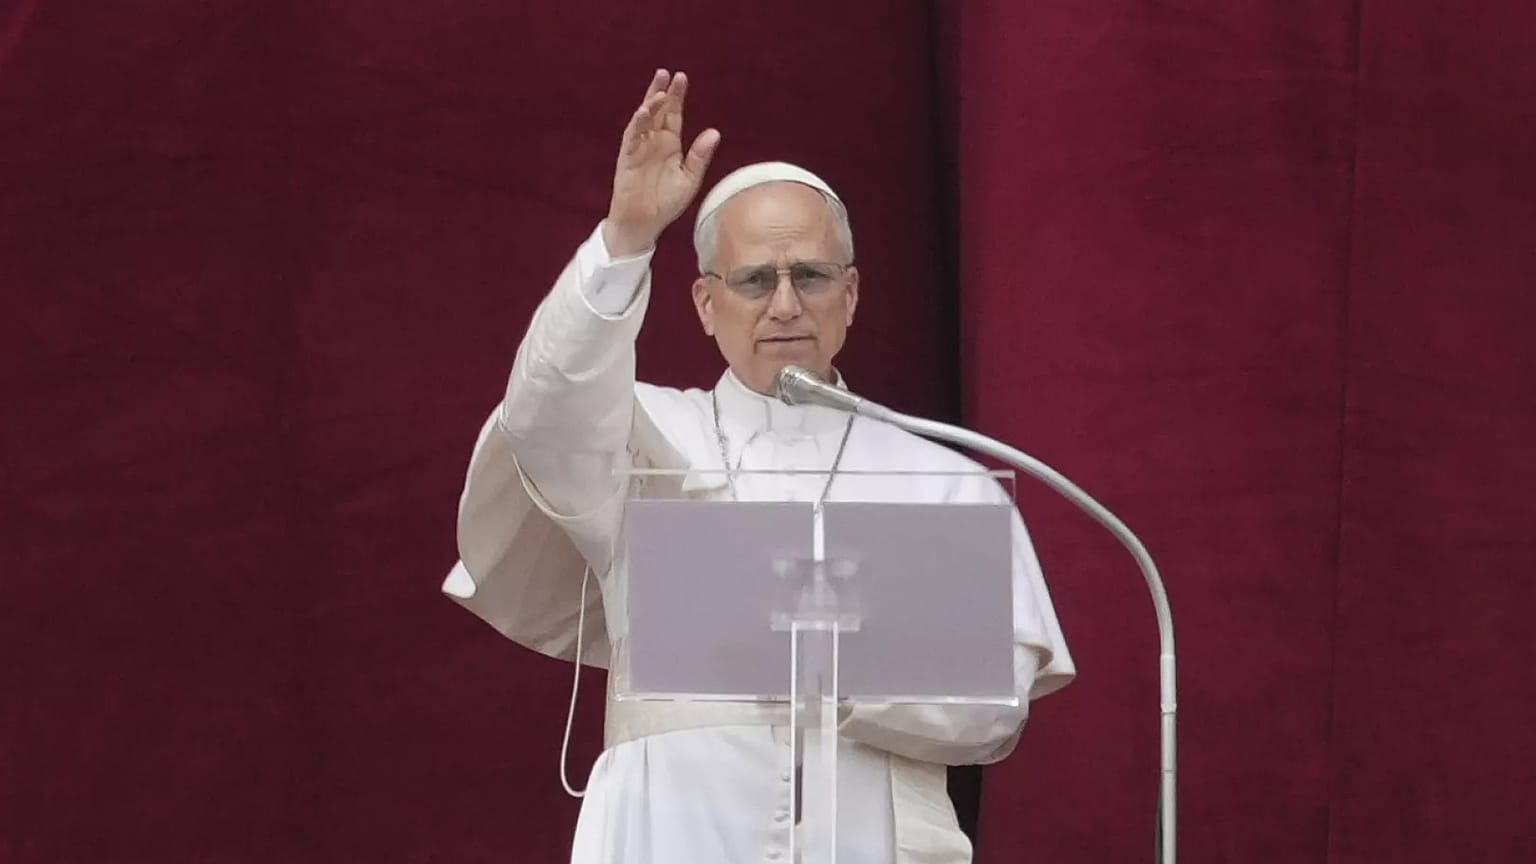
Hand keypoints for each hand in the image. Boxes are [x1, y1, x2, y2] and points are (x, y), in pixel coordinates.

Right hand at [603, 70, 720, 257]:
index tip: (681, 78)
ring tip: (659, 92)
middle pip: (658, 111)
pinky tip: (643, 112)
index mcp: (670, 144)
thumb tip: (714, 132)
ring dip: (650, 105)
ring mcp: (639, 148)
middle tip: (667, 74)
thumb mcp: (690, 179)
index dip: (677, 97)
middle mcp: (654, 142)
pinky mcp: (628, 158)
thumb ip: (700, 156)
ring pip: (644, 121)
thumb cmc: (666, 203)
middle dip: (662, 92)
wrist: (644, 223)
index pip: (674, 115)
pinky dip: (637, 125)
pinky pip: (632, 138)